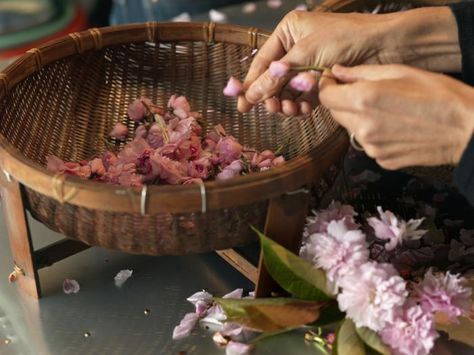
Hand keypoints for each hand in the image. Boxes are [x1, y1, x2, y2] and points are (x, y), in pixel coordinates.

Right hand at [238, 7, 459, 115]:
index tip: (242, 105)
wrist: (386, 45)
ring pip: (288, 90)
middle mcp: (296, 47)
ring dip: (287, 103)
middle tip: (275, 110)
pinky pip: (303, 96)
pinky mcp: (322, 79)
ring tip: (292, 110)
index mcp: (288, 32)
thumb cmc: (345, 39)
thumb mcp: (304, 57)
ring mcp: (309, 64)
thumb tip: (250, 95)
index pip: (262, 62)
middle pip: (273, 79)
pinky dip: (302, 104)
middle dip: (273, 96)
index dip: (251, 84)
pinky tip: (305, 109)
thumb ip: (275, 78)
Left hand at [319, 64, 473, 168]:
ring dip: (358, 118)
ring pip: (350, 129)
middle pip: (335, 113)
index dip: (326, 87)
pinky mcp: (381, 160)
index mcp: (364, 100)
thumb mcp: (400, 72)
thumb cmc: (439, 94)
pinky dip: (373, 134)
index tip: (333, 81)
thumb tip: (336, 72)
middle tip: (360, 91)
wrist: (466, 129)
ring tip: (386, 109)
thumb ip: (361, 73)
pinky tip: (394, 126)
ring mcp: (371, 147)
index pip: (325, 96)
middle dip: (341, 101)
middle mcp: (362, 127)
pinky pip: (367, 144)